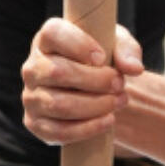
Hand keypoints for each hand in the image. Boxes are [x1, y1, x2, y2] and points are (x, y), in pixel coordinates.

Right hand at [22, 20, 142, 144]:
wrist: (97, 91)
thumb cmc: (103, 60)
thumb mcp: (117, 45)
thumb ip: (127, 51)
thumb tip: (134, 68)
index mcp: (47, 40)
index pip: (53, 33)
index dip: (78, 44)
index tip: (103, 57)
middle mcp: (33, 67)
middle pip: (57, 72)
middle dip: (96, 81)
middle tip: (120, 84)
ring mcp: (31, 97)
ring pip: (58, 104)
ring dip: (95, 106)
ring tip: (118, 102)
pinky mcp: (35, 123)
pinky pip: (58, 131)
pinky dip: (87, 129)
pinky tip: (108, 121)